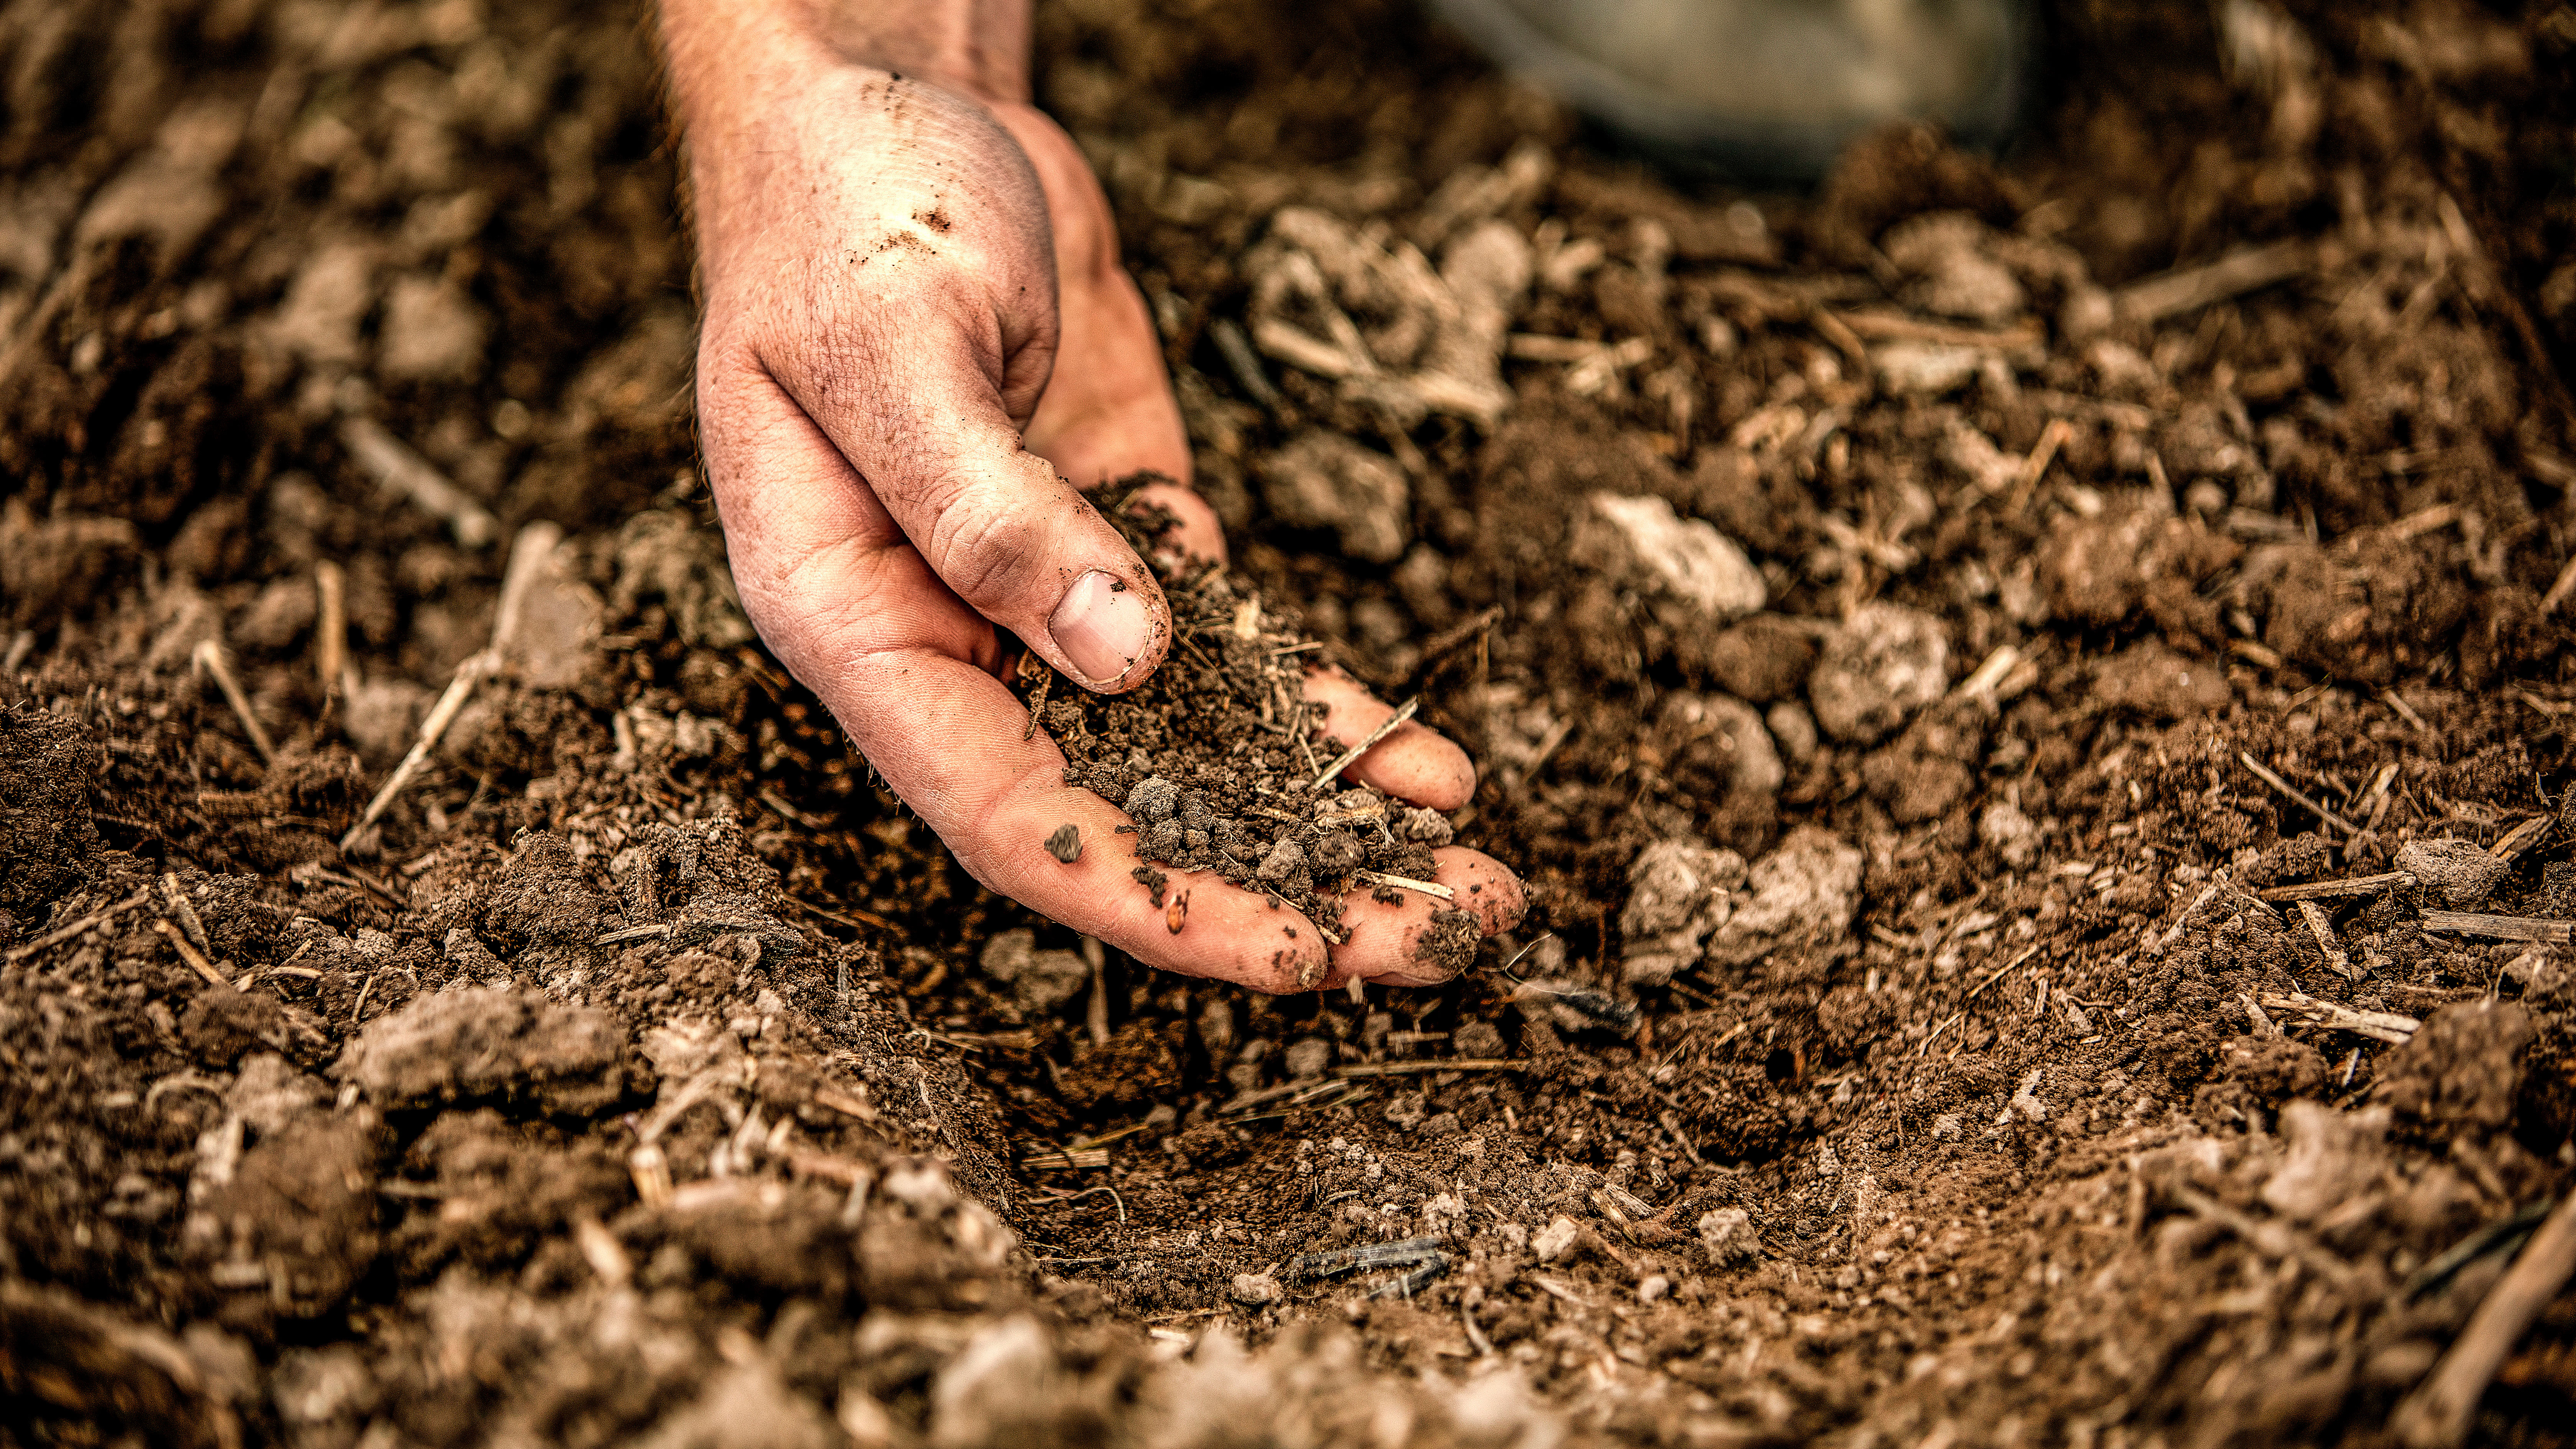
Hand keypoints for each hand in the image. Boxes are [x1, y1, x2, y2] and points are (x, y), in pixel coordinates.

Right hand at [661, 0, 1522, 988]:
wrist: (894, 96)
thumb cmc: (846, 210)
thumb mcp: (896, 348)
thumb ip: (991, 510)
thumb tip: (1121, 661)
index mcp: (855, 626)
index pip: (1008, 813)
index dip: (1150, 899)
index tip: (1289, 955)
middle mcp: (953, 640)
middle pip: (1123, 809)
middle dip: (1276, 889)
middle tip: (1430, 945)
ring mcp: (1050, 594)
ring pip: (1197, 749)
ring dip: (1324, 820)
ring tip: (1466, 887)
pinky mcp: (1132, 532)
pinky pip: (1236, 650)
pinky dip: (1326, 711)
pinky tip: (1424, 767)